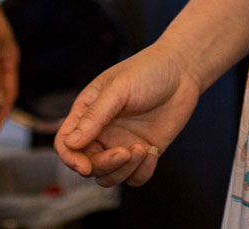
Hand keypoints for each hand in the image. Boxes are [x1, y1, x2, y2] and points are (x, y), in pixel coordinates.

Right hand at [55, 45, 202, 186]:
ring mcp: (122, 144)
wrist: (183, 71)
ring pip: (109, 177)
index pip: (66, 144)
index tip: (84, 167)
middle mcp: (101, 133)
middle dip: (104, 165)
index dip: (70, 159)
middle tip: (124, 152)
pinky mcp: (143, 153)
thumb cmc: (147, 71)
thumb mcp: (118, 89)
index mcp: (87, 114)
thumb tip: (70, 144)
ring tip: (141, 149)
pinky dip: (141, 172)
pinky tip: (153, 152)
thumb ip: (95, 116)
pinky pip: (135, 177)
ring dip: (123, 171)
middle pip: (88, 165)